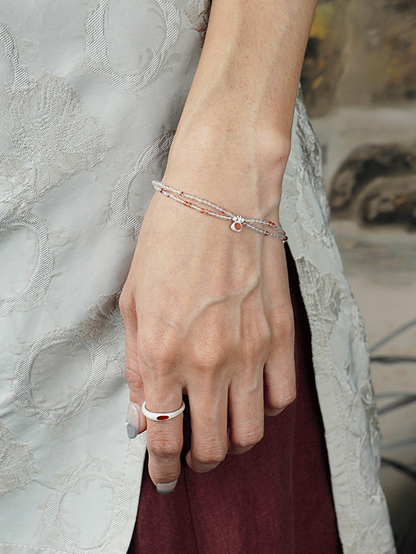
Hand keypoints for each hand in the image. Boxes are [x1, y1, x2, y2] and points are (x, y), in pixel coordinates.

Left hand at [120, 180, 295, 492]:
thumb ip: (137, 365)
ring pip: (253, 432)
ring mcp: (251, 350)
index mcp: (163, 353)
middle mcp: (209, 362)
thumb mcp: (133, 301)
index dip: (163, 470)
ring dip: (235, 441)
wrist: (220, 195)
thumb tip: (142, 416)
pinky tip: (252, 393)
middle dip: (200, 461)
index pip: (165, 438)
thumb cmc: (168, 240)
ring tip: (224, 425)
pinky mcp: (281, 334)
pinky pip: (283, 397)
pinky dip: (267, 409)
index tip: (164, 478)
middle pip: (214, 446)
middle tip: (193, 452)